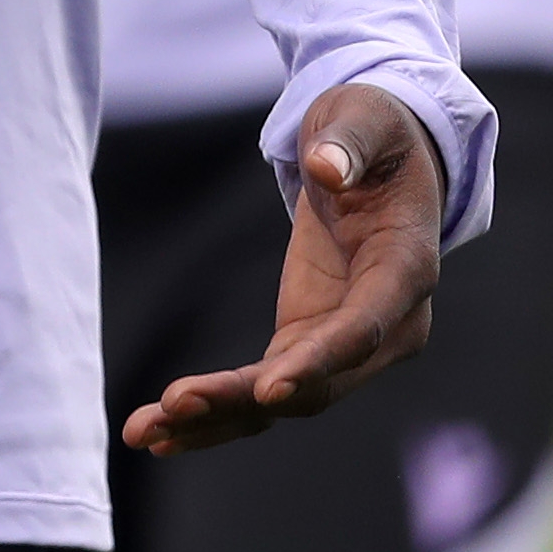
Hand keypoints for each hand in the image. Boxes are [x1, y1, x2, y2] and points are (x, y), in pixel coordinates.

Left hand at [123, 83, 450, 454]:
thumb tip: (323, 168)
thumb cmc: (376, 133)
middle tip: (175, 405)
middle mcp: (387, 324)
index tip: (271, 388)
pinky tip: (161, 430)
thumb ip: (347, 142)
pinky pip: (264, 389)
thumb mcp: (365, 118)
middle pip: (319, 381)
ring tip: (146, 434)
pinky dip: (216, 410)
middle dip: (245, 399)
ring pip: (285, 399)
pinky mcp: (309, 342)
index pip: (366, 326)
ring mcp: (346, 343)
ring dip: (217, 420)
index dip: (322, 360)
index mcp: (407, 268)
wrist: (383, 159)